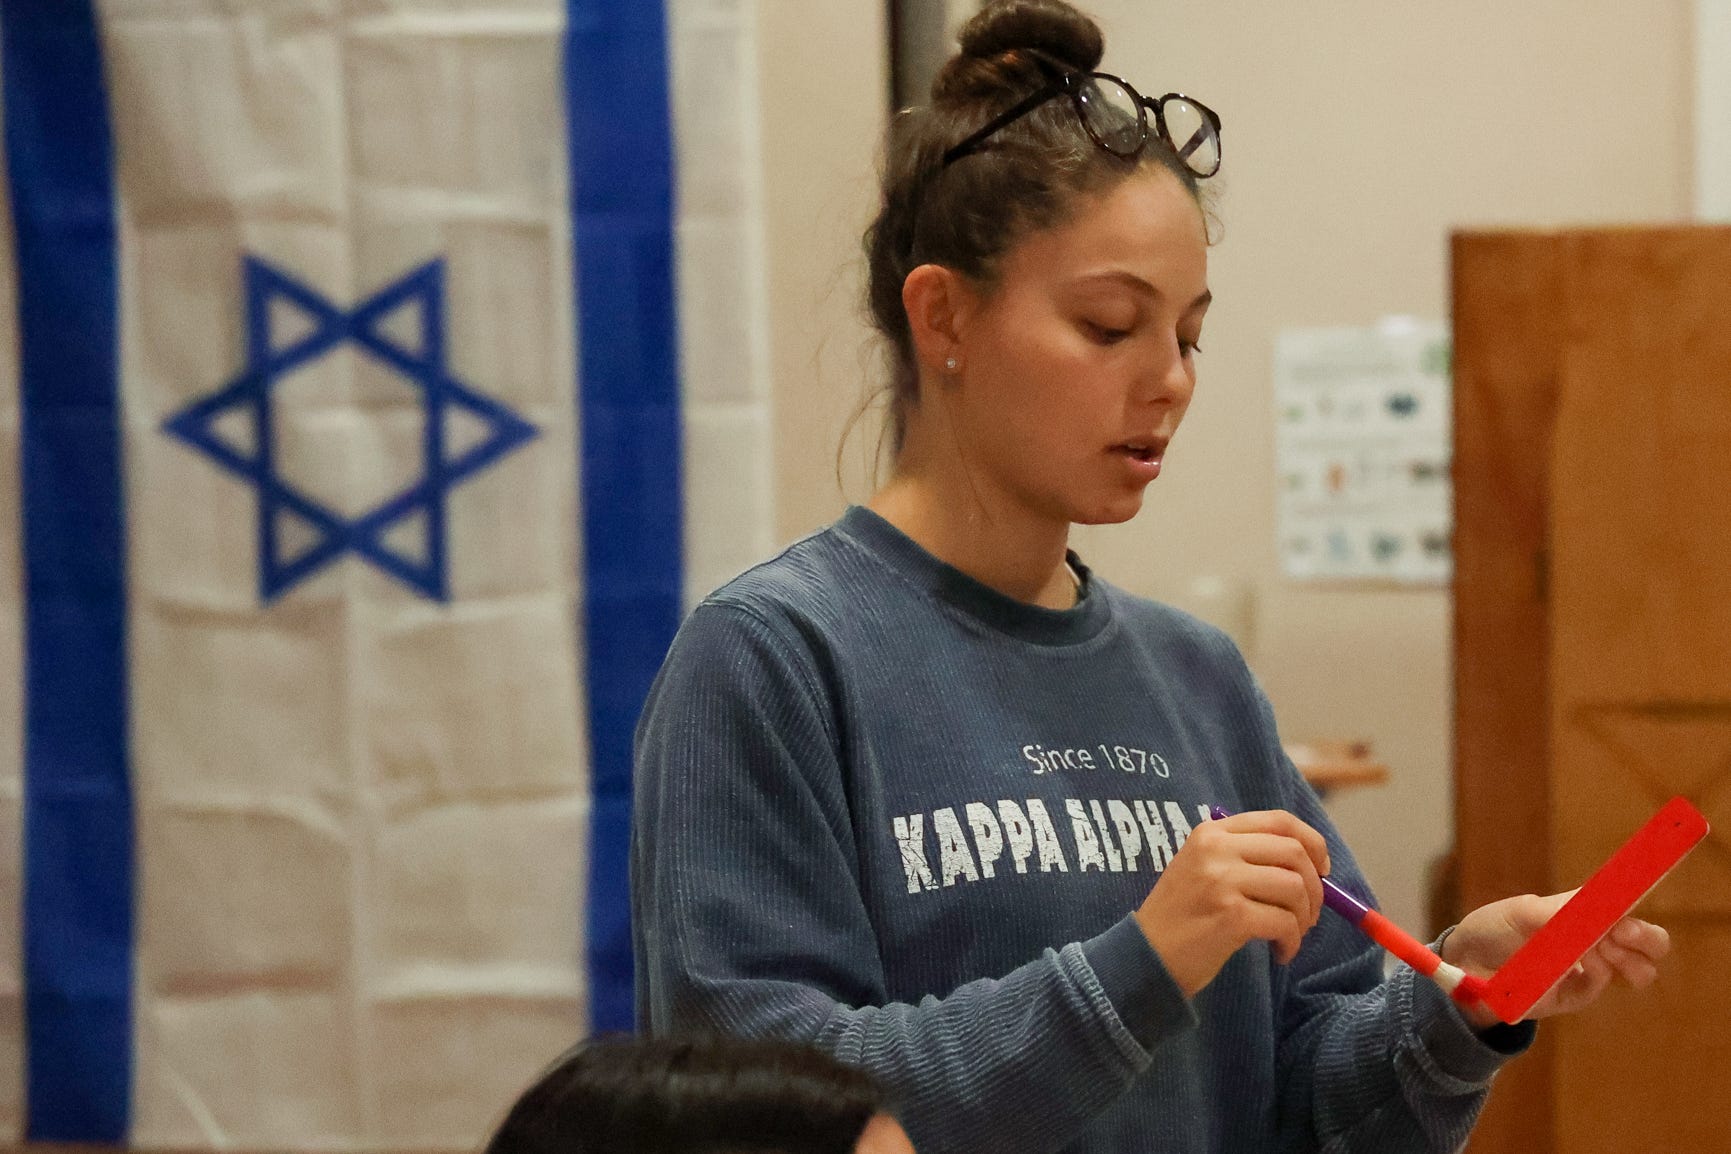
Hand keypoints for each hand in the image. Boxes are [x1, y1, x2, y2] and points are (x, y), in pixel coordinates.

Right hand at [1134, 810, 1330, 997]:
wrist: (1145, 954)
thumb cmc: (1181, 916)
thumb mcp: (1203, 869)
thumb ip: (1247, 857)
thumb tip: (1313, 865)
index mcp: (1211, 832)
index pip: (1279, 821)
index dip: (1313, 842)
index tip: (1322, 869)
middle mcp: (1216, 849)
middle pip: (1294, 853)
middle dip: (1314, 887)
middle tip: (1308, 914)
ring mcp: (1222, 881)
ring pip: (1294, 888)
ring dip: (1303, 917)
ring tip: (1290, 935)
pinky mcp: (1231, 916)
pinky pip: (1285, 923)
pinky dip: (1292, 942)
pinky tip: (1280, 952)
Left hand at [1442, 890, 1671, 1028]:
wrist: (1464, 966)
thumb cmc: (1491, 929)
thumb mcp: (1520, 912)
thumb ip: (1559, 911)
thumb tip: (1599, 907)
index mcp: (1582, 912)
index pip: (1625, 907)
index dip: (1639, 903)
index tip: (1636, 903)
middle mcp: (1592, 939)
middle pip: (1646, 942)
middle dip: (1647, 939)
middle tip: (1624, 935)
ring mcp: (1586, 968)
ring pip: (1637, 969)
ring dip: (1629, 960)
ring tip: (1602, 952)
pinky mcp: (1573, 995)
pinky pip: (1597, 987)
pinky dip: (1594, 976)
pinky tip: (1579, 966)